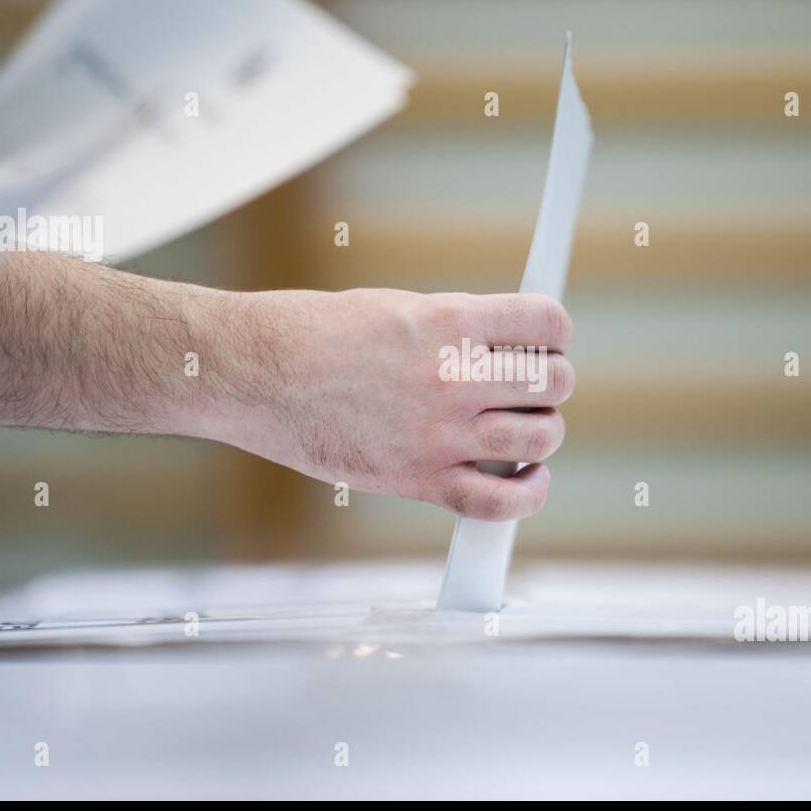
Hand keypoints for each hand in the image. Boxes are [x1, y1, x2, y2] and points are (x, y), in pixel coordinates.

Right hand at [210, 288, 574, 519]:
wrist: (255, 374)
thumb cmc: (314, 334)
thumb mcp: (398, 307)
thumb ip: (458, 330)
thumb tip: (507, 349)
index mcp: (451, 322)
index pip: (548, 322)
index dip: (555, 331)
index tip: (547, 340)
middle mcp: (454, 378)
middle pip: (553, 383)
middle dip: (549, 382)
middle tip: (530, 385)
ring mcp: (440, 434)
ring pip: (541, 439)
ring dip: (542, 432)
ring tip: (523, 427)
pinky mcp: (419, 479)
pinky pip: (501, 502)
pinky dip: (529, 494)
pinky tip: (528, 478)